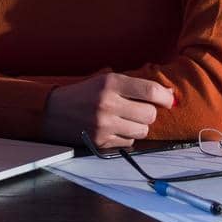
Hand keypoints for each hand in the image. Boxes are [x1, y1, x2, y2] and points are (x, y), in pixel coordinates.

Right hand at [44, 72, 173, 148]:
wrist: (52, 111)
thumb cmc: (83, 93)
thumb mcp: (104, 79)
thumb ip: (132, 84)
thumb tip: (165, 93)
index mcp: (110, 83)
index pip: (150, 90)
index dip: (165, 96)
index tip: (169, 100)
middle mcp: (108, 104)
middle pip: (149, 114)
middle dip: (149, 112)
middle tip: (141, 109)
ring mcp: (104, 125)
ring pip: (142, 131)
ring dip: (139, 126)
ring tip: (128, 119)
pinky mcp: (100, 141)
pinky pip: (129, 142)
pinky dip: (127, 137)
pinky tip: (116, 129)